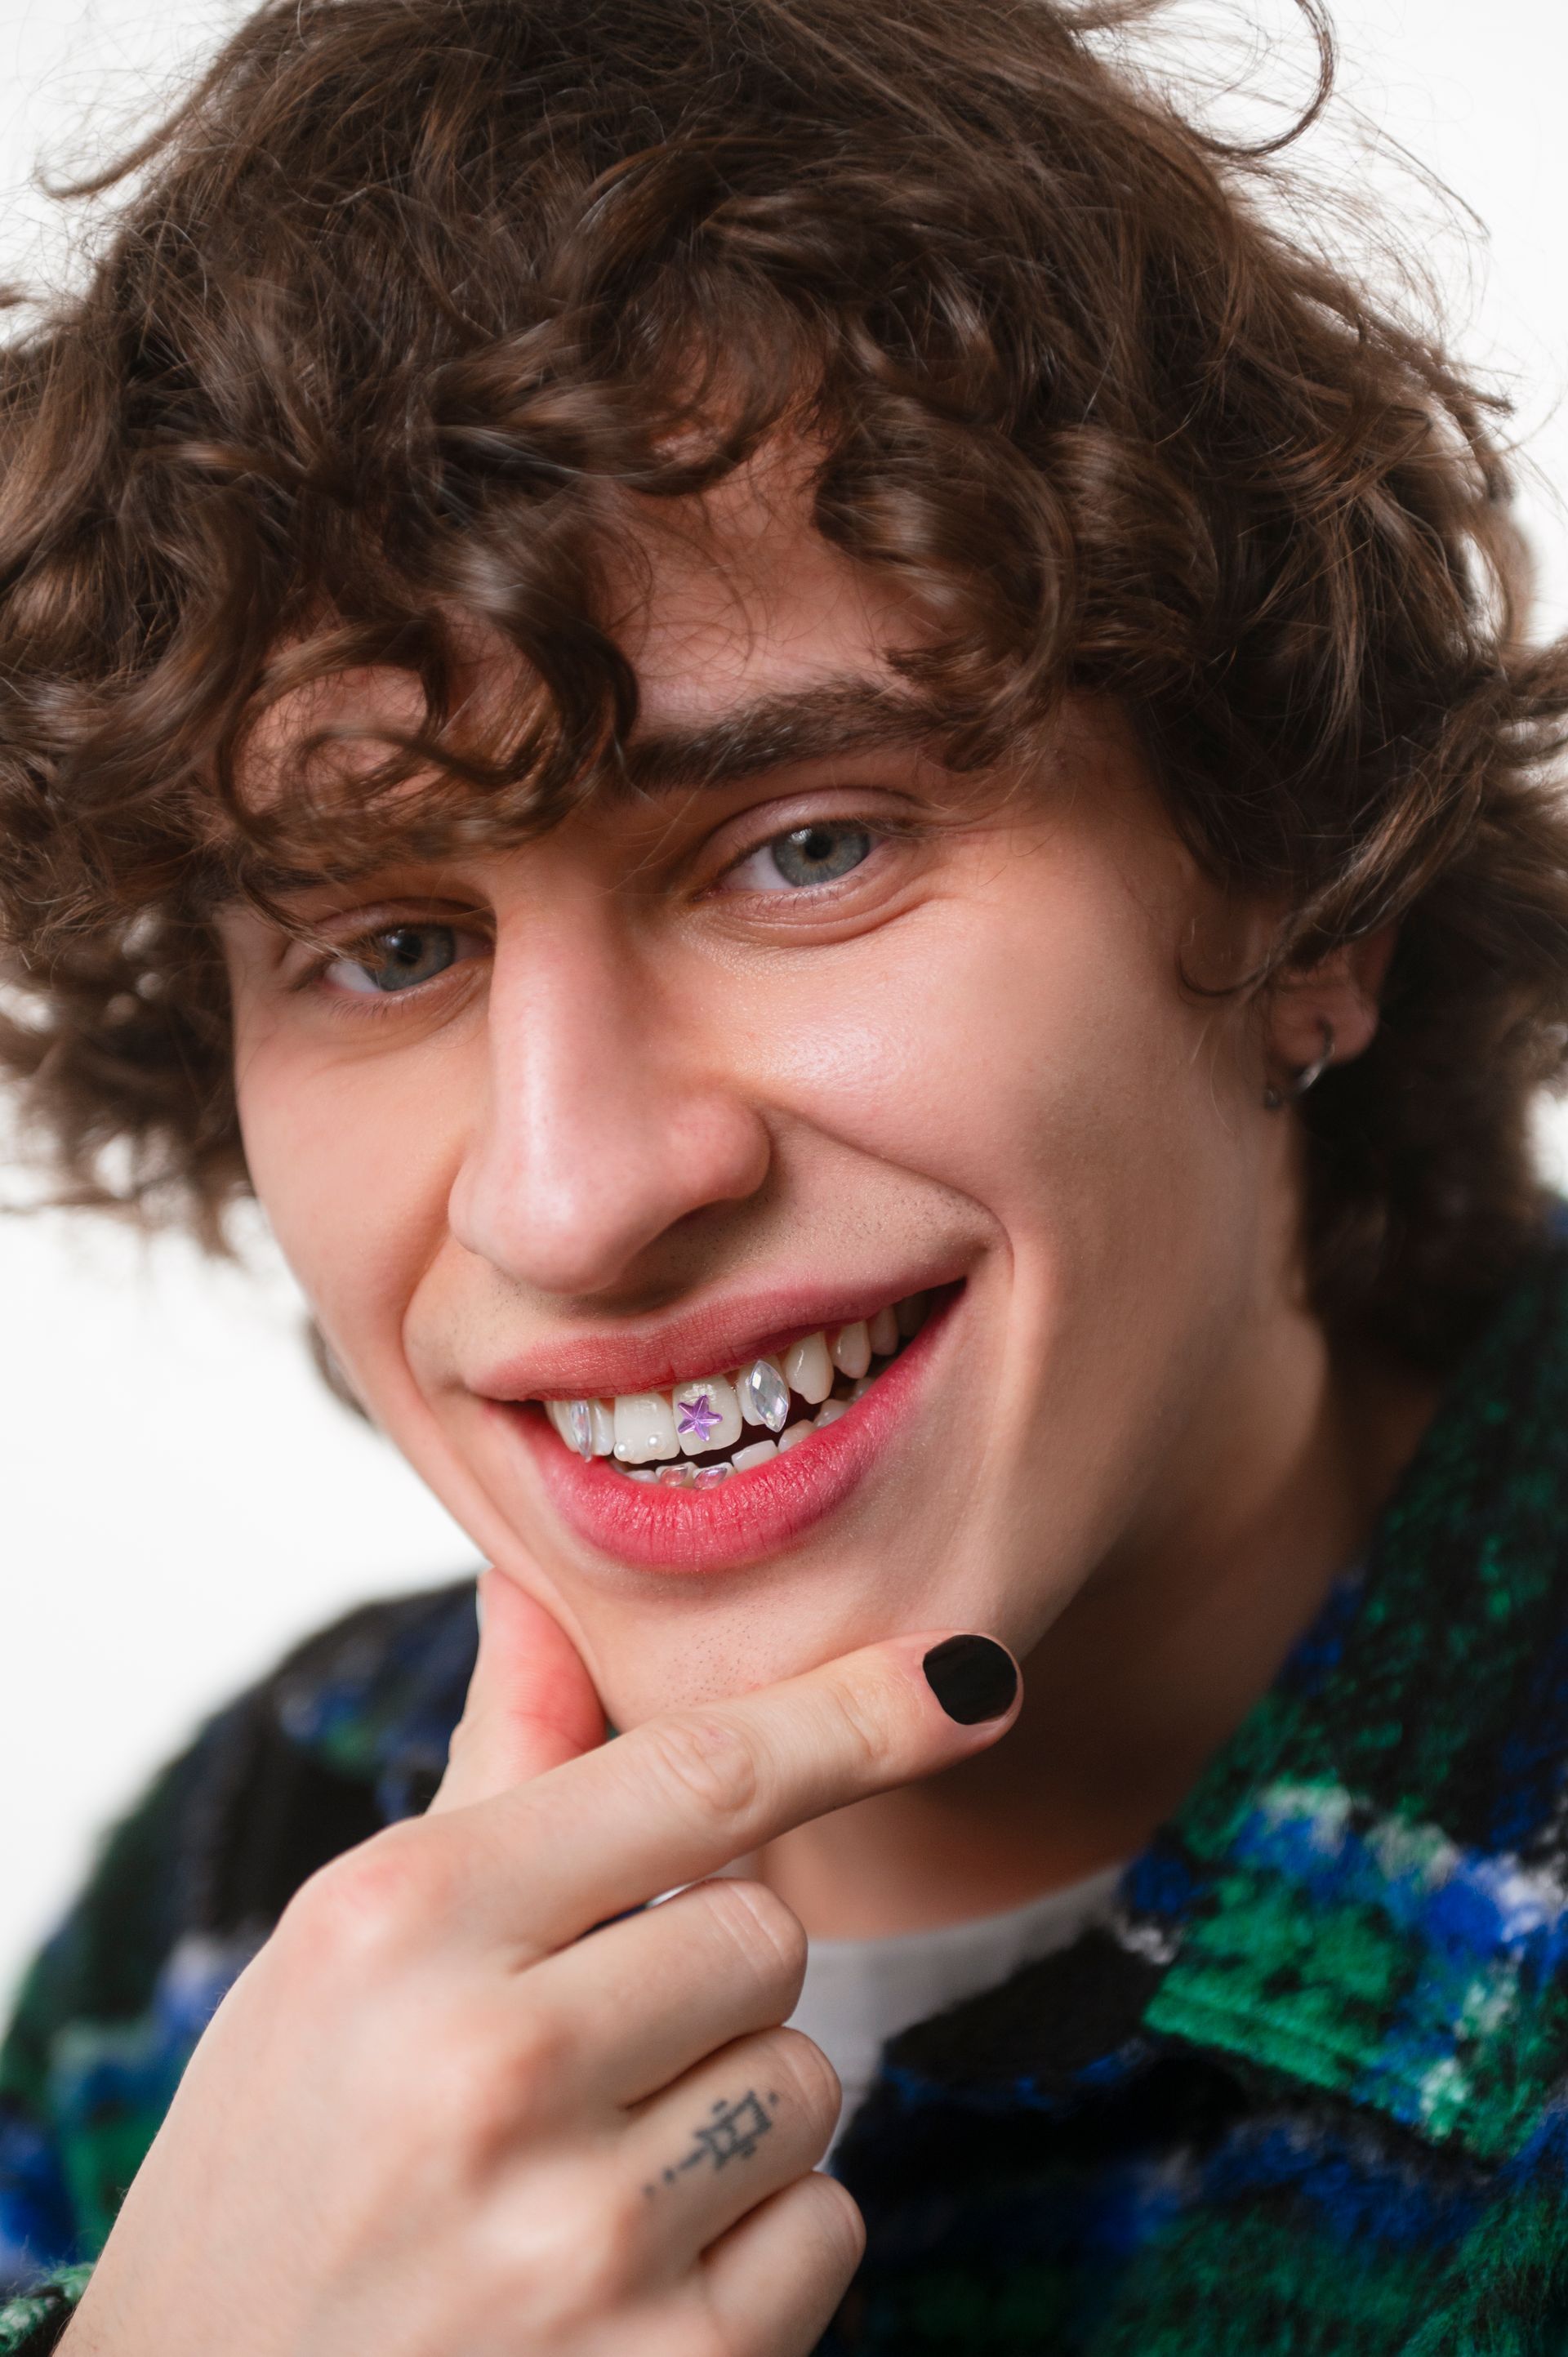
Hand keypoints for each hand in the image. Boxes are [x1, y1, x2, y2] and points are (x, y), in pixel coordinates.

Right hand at [60, 1569, 1019, 2356]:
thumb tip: (542, 1590)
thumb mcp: (343, 1945)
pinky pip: (827, 2228)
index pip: (700, 1776)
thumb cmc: (281, 2161)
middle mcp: (494, 2071)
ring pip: (809, 2081)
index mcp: (407, 1923)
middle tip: (579, 2047)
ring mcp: (581, 2244)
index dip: (855, 1714)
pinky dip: (757, 2243)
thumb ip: (491, 1768)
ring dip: (734, 2108)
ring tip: (579, 2170)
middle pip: (769, 1931)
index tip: (973, 1673)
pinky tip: (618, 2278)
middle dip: (709, 1971)